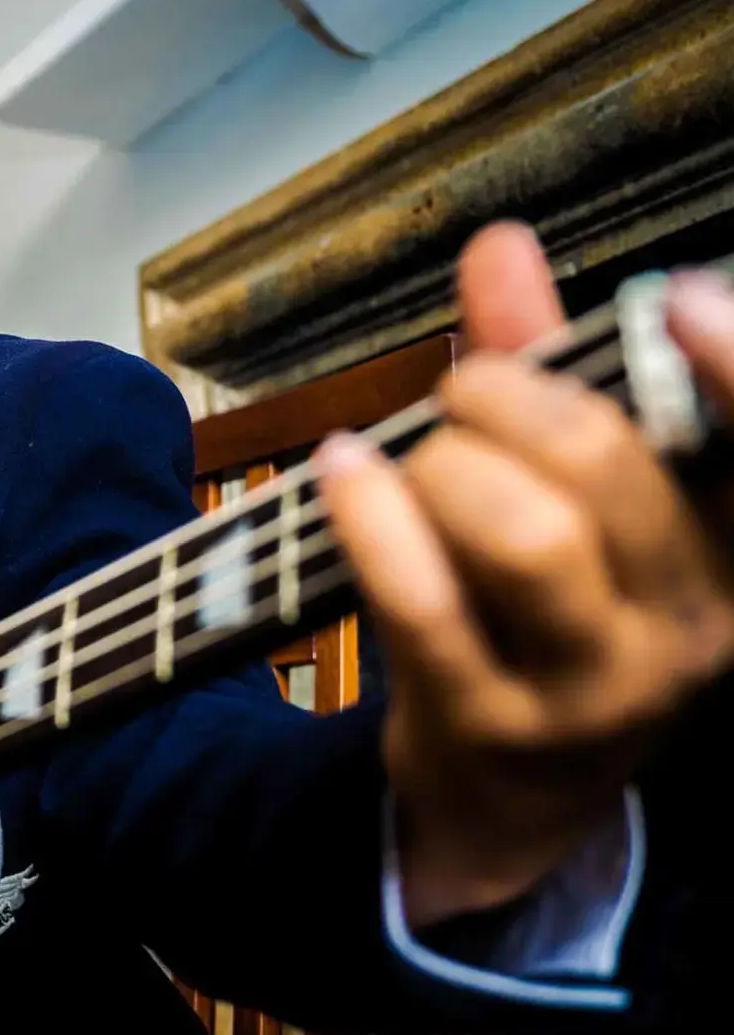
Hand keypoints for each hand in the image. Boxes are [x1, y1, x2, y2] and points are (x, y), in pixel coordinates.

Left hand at [317, 223, 733, 926]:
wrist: (510, 790)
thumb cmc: (544, 607)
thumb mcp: (564, 488)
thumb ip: (542, 365)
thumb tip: (500, 244)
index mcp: (730, 552)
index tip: (672, 300)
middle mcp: (686, 623)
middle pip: (606, 469)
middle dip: (508, 399)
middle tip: (461, 392)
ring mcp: (591, 686)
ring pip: (525, 536)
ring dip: (444, 465)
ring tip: (411, 458)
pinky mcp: (490, 721)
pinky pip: (423, 601)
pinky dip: (369, 517)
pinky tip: (339, 471)